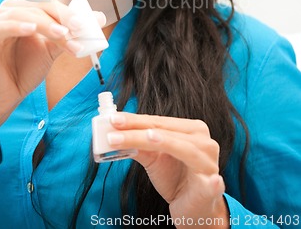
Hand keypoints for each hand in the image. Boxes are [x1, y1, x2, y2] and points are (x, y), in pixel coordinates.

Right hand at [0, 0, 104, 120]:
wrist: (5, 98)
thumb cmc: (25, 70)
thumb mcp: (51, 49)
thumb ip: (69, 33)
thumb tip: (98, 18)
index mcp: (21, 11)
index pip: (47, 3)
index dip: (68, 11)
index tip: (90, 22)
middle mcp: (4, 13)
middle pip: (35, 5)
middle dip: (60, 16)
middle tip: (80, 27)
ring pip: (20, 13)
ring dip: (45, 24)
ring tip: (64, 35)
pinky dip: (16, 25)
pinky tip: (31, 29)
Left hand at [108, 113, 228, 227]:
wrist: (193, 208)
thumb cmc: (175, 178)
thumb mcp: (153, 159)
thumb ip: (138, 145)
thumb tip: (114, 134)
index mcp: (191, 130)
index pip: (159, 121)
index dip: (135, 120)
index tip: (113, 119)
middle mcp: (203, 142)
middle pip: (167, 131)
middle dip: (138, 131)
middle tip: (114, 132)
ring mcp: (209, 163)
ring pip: (183, 149)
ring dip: (165, 143)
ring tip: (148, 138)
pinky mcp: (212, 188)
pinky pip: (212, 185)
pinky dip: (212, 183)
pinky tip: (212, 181)